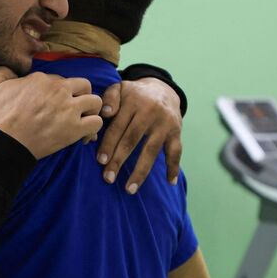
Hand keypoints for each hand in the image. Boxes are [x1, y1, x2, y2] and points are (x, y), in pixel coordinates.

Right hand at [0, 67, 103, 159]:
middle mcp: (59, 90)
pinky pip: (96, 123)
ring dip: (91, 111)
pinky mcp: (74, 129)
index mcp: (41, 79)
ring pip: (95, 102)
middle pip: (84, 84)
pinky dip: (93, 130)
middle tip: (73, 108)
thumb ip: (2, 71)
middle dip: (80, 95)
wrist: (0, 143)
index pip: (59, 79)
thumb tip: (10, 70)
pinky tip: (83, 136)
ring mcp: (68, 109)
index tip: (51, 104)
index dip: (56, 91)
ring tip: (82, 120)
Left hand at [97, 78, 181, 192]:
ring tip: (129, 189)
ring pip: (151, 150)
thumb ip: (109, 98)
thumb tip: (105, 114)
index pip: (118, 127)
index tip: (101, 161)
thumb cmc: (134, 94)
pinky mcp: (176, 132)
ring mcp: (165, 123)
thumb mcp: (120, 88)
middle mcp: (150, 112)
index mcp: (133, 102)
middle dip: (119, 161)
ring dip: (140, 172)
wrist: (163, 89)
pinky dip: (174, 167)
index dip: (108, 145)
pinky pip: (176, 151)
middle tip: (108, 178)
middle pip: (132, 140)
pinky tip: (170, 182)